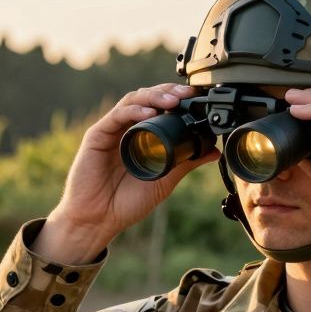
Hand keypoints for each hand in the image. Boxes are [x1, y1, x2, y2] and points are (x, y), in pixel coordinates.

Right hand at [36, 84, 216, 263]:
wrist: (99, 220)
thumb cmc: (126, 202)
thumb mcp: (165, 180)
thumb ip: (186, 163)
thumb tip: (214, 151)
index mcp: (141, 136)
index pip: (159, 107)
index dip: (176, 98)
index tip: (196, 97)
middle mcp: (126, 128)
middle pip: (147, 98)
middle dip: (168, 92)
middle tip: (187, 94)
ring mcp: (111, 130)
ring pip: (133, 101)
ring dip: (154, 97)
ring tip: (173, 101)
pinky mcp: (97, 135)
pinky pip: (116, 116)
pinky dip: (134, 111)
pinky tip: (149, 113)